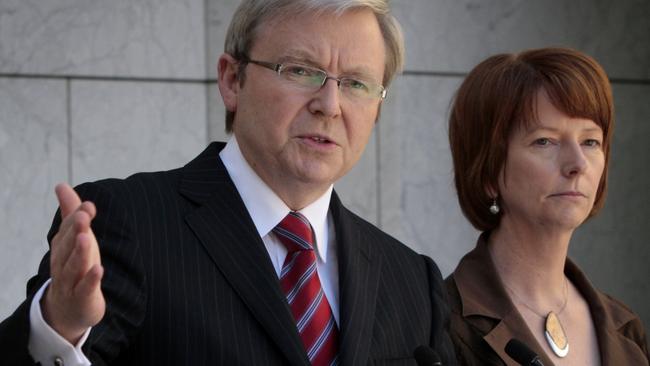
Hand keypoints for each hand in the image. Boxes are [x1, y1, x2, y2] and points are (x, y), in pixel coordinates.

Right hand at [41, 183, 104, 343]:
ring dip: (80, 252)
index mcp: (63, 247)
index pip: (68, 230)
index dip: (76, 217)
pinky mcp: (82, 298)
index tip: (88, 205)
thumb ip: (70, 212)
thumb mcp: (73, 238)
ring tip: (87, 237)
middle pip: (68, 246)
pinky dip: (91, 279)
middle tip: (83, 216)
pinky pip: (85, 289)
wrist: (68, 309)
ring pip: (74, 266)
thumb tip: (61, 185)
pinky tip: (99, 269)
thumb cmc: (74, 266)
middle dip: (75, 231)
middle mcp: (63, 262)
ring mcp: (71, 281)